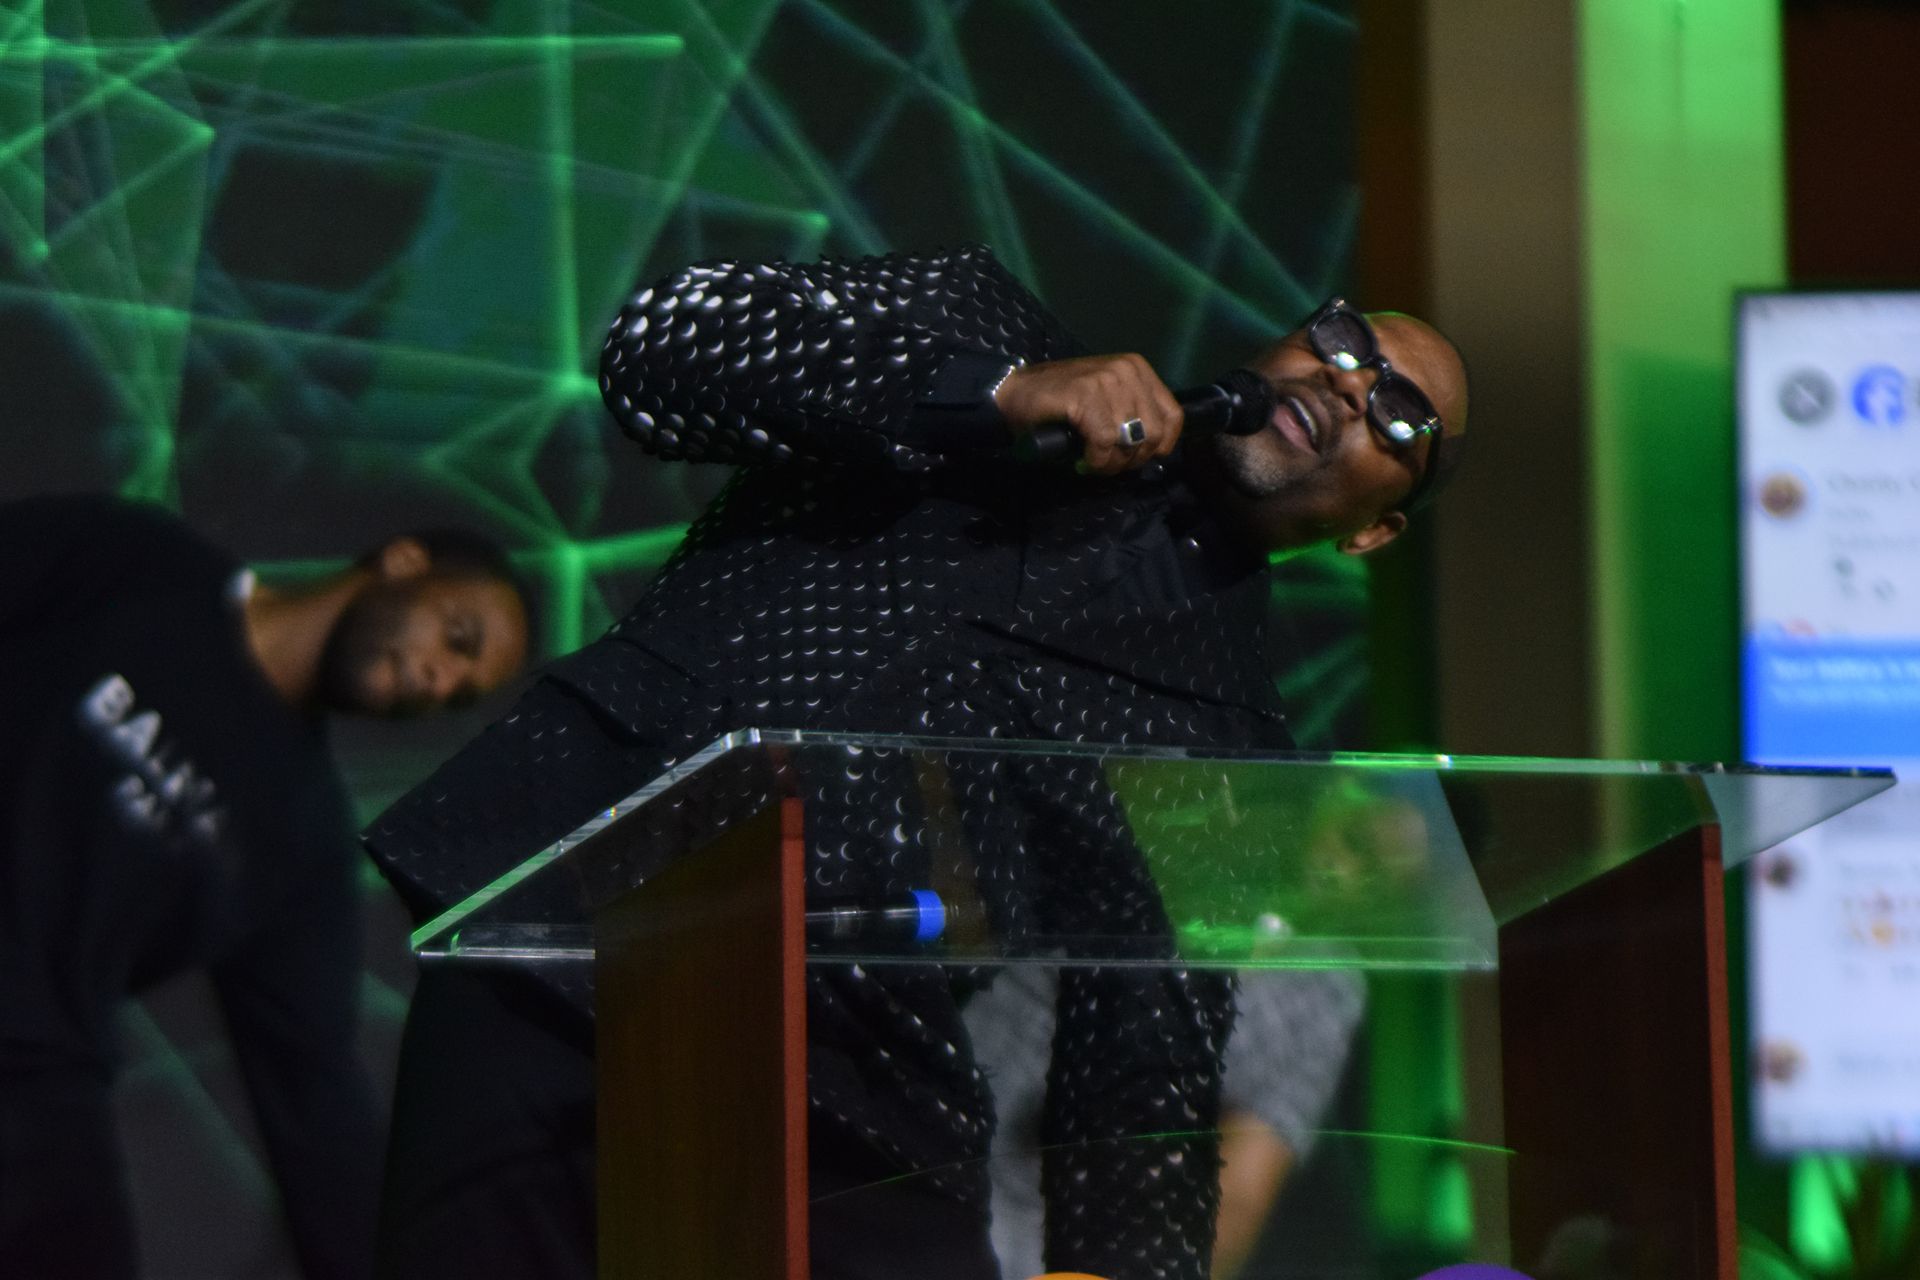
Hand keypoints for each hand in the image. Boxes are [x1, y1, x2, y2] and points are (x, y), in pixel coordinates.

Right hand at [993, 354, 1181, 474]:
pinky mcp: (1087, 395)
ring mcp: (1107, 380)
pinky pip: (1104, 441)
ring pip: (1130, 440)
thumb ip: (1133, 414)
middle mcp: (1127, 370)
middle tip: (1108, 463)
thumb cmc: (1061, 403)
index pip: (1173, 416)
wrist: (1015, 394)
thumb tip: (1155, 448)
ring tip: (1094, 462)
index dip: (1161, 445)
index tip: (1137, 457)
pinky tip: (1084, 460)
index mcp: (1137, 369)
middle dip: (1132, 458)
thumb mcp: (1108, 400)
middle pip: (1154, 433)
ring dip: (1112, 462)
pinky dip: (1096, 459)